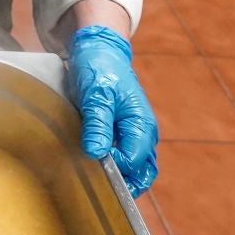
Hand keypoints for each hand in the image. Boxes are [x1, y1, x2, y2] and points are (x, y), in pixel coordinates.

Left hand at [69, 26, 158, 196]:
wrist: (100, 50)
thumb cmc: (99, 69)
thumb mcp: (95, 95)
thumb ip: (97, 124)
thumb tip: (96, 154)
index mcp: (141, 125)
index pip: (134, 161)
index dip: (113, 167)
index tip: (90, 161)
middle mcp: (144, 133)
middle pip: (143, 172)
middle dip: (124, 183)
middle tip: (97, 184)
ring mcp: (136, 134)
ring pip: (137, 168)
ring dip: (121, 176)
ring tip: (95, 177)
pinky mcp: (125, 132)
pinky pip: (127, 157)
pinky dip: (116, 166)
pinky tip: (95, 165)